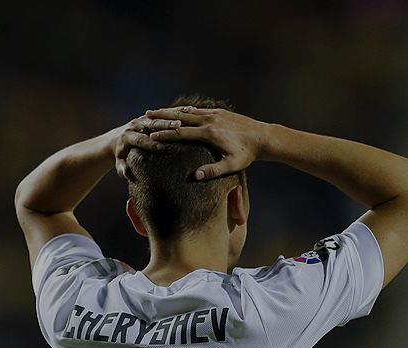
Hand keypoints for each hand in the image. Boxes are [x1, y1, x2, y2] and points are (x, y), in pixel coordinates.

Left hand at [111, 115, 181, 179]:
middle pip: (151, 124)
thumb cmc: (120, 154)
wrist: (116, 138)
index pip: (140, 139)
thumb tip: (126, 174)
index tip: (161, 147)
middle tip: (177, 127)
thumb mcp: (119, 162)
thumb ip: (121, 168)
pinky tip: (183, 113)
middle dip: (164, 126)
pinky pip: (162, 113)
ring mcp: (142, 119)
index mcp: (127, 136)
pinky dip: (172, 113)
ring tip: (183, 120)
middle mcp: (134, 125)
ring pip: (158, 117)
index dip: (150, 143)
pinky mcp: (148, 116)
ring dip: (170, 118)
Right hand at [145, 106, 268, 179]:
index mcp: (209, 134)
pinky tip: (178, 111)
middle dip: (161, 117)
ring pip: (187, 112)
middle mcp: (209, 121)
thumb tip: (194, 177)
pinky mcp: (219, 112)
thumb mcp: (231, 165)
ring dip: (170, 112)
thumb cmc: (247, 154)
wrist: (263, 137)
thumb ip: (212, 171)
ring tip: (155, 111)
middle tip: (144, 116)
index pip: (181, 133)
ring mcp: (214, 114)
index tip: (150, 136)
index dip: (165, 135)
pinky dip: (185, 110)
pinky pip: (198, 110)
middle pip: (179, 118)